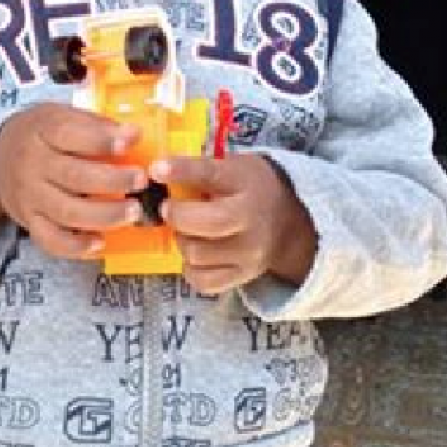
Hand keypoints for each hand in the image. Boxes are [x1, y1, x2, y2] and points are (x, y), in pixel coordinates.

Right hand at [0, 103, 147, 260]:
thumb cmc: (42, 134)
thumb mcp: (62, 115)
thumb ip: (95, 125)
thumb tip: (133, 135)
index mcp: (43, 130)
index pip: (70, 134)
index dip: (103, 139)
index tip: (132, 138)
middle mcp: (33, 164)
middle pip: (74, 176)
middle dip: (112, 180)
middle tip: (141, 180)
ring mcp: (30, 196)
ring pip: (67, 212)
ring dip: (104, 215)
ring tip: (133, 212)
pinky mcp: (30, 221)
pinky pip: (51, 240)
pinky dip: (76, 246)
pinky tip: (100, 243)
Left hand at [149, 153, 316, 294]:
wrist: (289, 223)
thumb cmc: (249, 188)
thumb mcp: (232, 167)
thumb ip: (200, 169)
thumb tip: (157, 172)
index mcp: (245, 182)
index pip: (210, 174)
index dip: (181, 171)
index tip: (156, 170)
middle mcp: (250, 219)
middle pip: (206, 223)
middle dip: (177, 215)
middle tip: (167, 209)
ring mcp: (248, 252)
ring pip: (197, 254)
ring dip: (182, 241)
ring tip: (186, 230)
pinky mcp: (242, 276)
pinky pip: (202, 280)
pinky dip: (190, 267)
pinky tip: (195, 252)